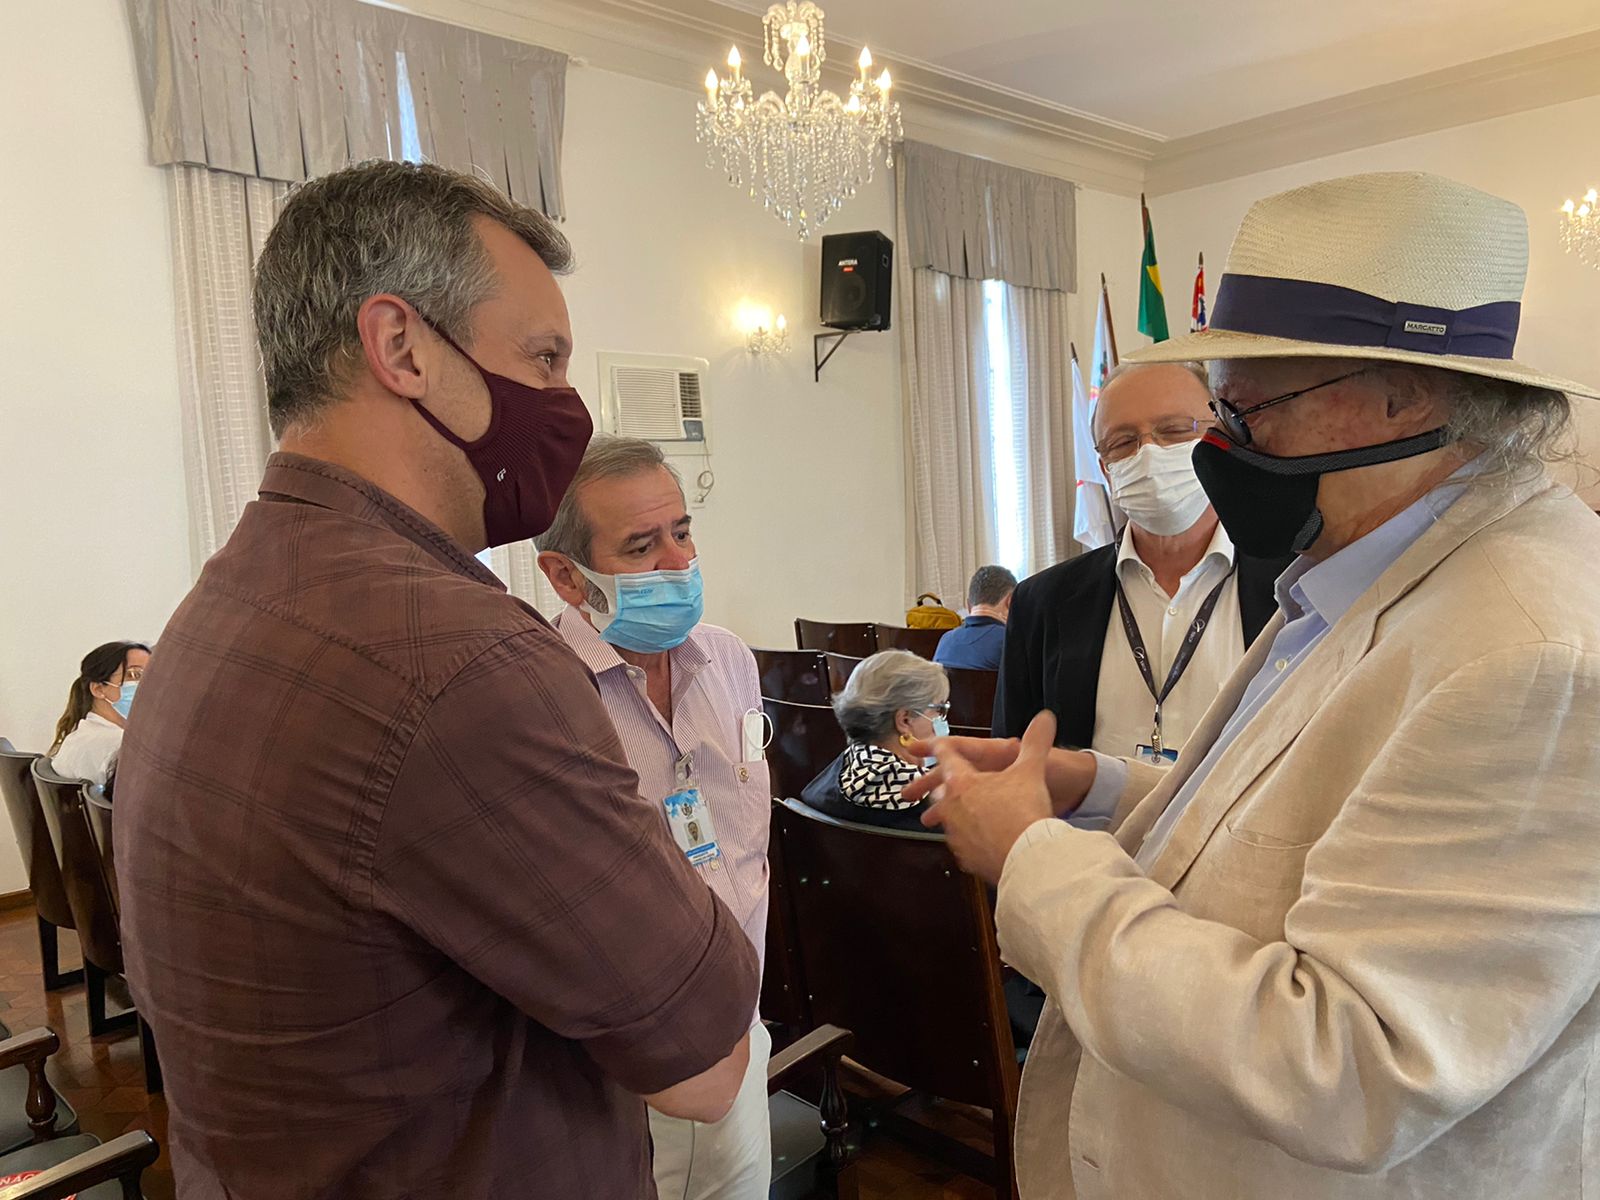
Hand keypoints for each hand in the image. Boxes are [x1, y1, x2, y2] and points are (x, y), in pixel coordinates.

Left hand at [919, 711, 1055, 883]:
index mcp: (962, 781)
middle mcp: (952, 807)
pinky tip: (979, 841)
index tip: (932, 745)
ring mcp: (956, 835)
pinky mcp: (966, 857)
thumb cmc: (1024, 811)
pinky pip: (963, 845)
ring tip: (955, 817)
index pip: (946, 756)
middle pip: (940, 792)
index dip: (939, 747)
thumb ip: (1036, 742)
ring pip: (948, 821)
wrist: (1027, 856)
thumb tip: (1045, 718)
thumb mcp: (1031, 770)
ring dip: (952, 816)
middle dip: (939, 788)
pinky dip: (969, 840)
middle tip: (933, 788)